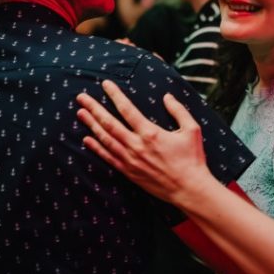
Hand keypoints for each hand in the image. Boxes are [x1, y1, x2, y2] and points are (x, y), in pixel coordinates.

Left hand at [76, 80, 208, 206]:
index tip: (105, 84)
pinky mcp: (129, 172)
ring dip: (91, 125)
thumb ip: (179, 111)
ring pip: (106, 139)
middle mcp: (137, 146)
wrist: (189, 188)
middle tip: (81, 98)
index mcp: (151, 133)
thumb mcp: (192, 130)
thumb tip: (167, 96)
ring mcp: (130, 160)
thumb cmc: (192, 159)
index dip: (115, 95)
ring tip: (80, 114)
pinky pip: (108, 158)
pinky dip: (96, 148)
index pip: (127, 109)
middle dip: (94, 108)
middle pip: (110, 123)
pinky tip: (87, 140)